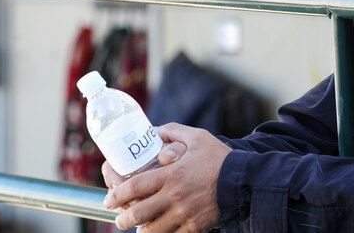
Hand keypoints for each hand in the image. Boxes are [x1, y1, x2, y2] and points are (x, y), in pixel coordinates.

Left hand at [103, 123, 231, 231]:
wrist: (244, 181)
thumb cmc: (219, 157)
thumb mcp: (197, 137)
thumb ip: (173, 132)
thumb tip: (153, 131)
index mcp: (171, 174)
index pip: (134, 187)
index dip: (117, 195)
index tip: (109, 199)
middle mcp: (174, 196)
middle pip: (139, 213)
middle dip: (123, 219)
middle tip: (118, 219)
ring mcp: (184, 214)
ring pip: (153, 230)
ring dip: (141, 231)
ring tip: (138, 229)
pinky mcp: (195, 227)